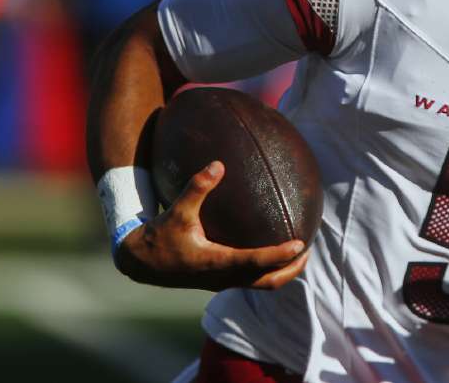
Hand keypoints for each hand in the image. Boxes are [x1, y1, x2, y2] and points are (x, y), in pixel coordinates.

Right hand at [116, 161, 308, 290]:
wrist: (140, 263)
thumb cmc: (159, 236)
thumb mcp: (176, 211)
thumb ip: (197, 188)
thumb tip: (218, 163)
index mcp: (216, 263)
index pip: (255, 262)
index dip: (280, 255)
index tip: (301, 244)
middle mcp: (223, 277)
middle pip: (267, 282)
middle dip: (291, 269)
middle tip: (308, 250)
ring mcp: (222, 282)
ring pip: (261, 284)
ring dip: (282, 272)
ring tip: (298, 252)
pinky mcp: (218, 279)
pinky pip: (250, 279)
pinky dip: (266, 268)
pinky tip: (271, 247)